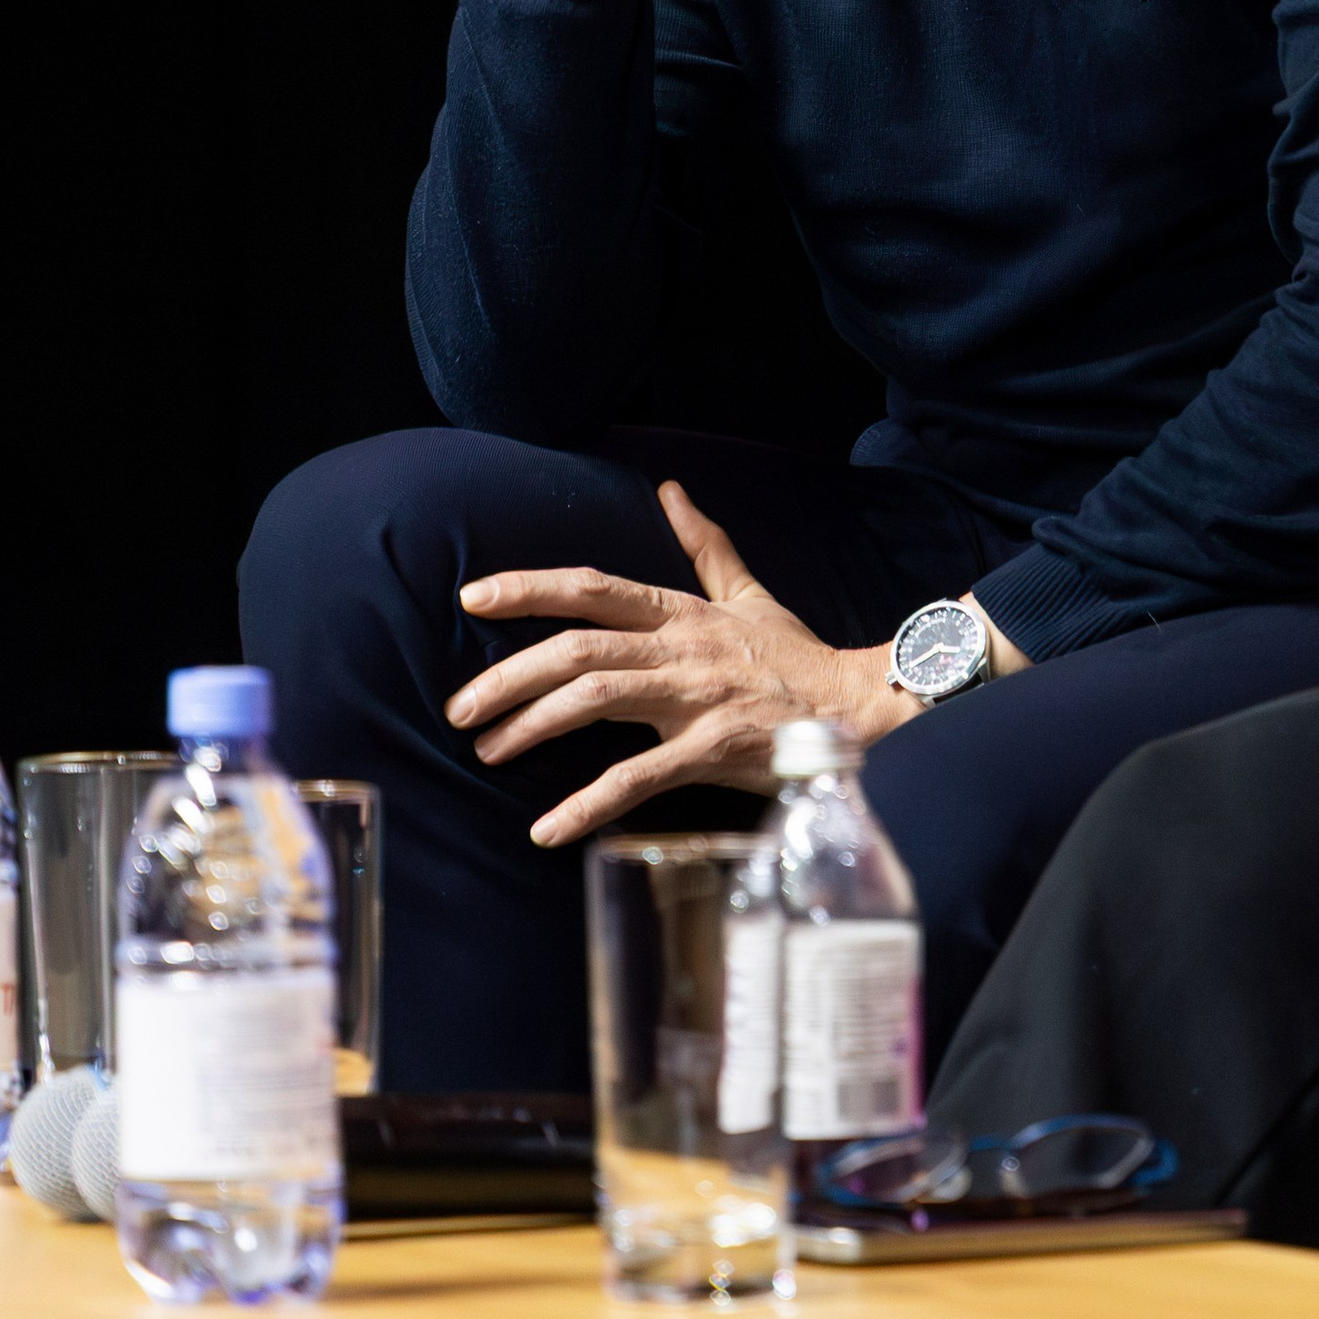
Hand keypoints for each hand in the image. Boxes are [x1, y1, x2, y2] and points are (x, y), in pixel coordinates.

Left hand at [445, 481, 909, 845]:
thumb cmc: (796, 657)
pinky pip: (639, 777)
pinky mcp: (713, 750)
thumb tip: (670, 490)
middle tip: (459, 708)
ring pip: (596, 697)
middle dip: (509, 673)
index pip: (593, 587)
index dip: (530, 588)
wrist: (858, 708)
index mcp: (682, 611)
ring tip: (489, 751)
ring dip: (533, 724)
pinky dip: (589, 804)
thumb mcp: (749, 593)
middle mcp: (681, 647)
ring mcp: (696, 697)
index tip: (472, 596)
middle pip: (578, 646)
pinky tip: (548, 828)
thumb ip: (705, 546)